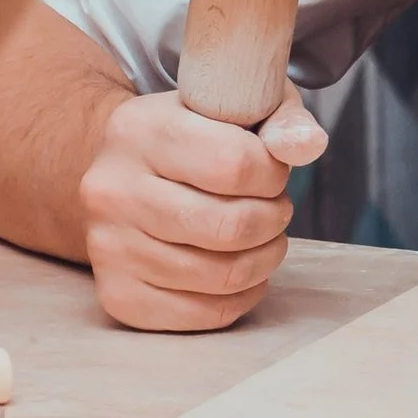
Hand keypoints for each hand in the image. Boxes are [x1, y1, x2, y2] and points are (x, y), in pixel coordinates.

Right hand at [80, 91, 327, 330]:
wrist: (125, 172)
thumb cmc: (194, 135)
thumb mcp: (235, 103)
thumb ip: (280, 119)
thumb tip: (310, 145)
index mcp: (139, 129)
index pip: (234, 164)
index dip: (274, 175)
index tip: (273, 173)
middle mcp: (112, 189)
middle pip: (229, 227)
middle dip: (273, 220)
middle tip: (275, 209)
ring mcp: (108, 246)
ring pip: (220, 275)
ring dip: (263, 260)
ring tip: (264, 237)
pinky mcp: (117, 293)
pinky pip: (202, 314)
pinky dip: (240, 297)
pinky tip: (244, 272)